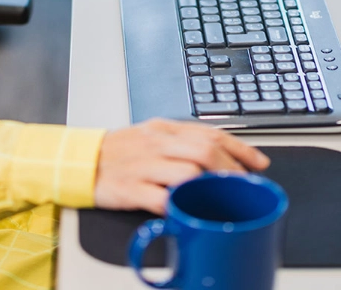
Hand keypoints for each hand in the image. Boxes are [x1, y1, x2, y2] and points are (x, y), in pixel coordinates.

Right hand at [94, 118, 270, 214]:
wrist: (81, 160)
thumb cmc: (122, 151)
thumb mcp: (153, 137)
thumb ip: (183, 143)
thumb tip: (220, 157)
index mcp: (166, 129)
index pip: (211, 133)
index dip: (240, 148)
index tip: (259, 163)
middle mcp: (158, 144)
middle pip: (204, 151)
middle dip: (230, 169)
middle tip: (243, 185)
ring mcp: (144, 165)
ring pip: (186, 171)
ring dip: (209, 187)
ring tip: (222, 198)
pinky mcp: (130, 187)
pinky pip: (159, 197)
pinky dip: (177, 205)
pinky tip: (187, 210)